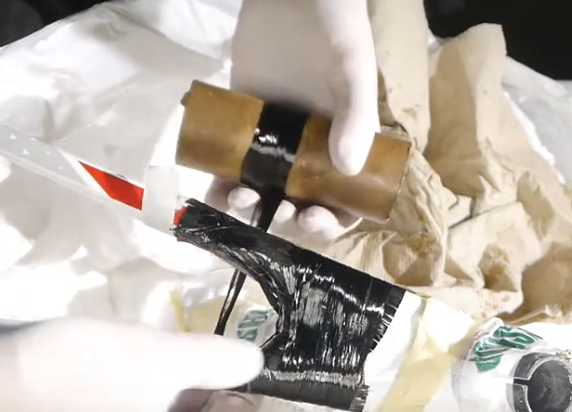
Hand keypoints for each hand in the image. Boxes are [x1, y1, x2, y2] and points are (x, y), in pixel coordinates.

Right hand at [0, 318, 263, 411]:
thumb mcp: (161, 356)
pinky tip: (105, 383)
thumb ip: (218, 361)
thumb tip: (253, 366)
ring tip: (140, 363)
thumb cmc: (81, 372)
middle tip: (176, 354)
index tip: (216, 356)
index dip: (232, 394)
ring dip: (160, 406)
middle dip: (195, 399)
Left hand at [210, 0, 378, 240]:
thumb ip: (356, 117)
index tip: (314, 218)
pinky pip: (231, 165)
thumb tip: (348, 169)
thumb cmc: (335, 31)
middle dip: (291, 217)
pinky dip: (222, 184)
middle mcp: (309, 150)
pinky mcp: (242, 125)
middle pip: (300, 202)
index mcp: (344, 145)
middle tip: (282, 211)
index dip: (332, 220)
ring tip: (241, 199)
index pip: (344, 200)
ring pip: (263, 190)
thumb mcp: (353, 72)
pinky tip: (215, 192)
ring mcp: (274, 140)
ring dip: (252, 206)